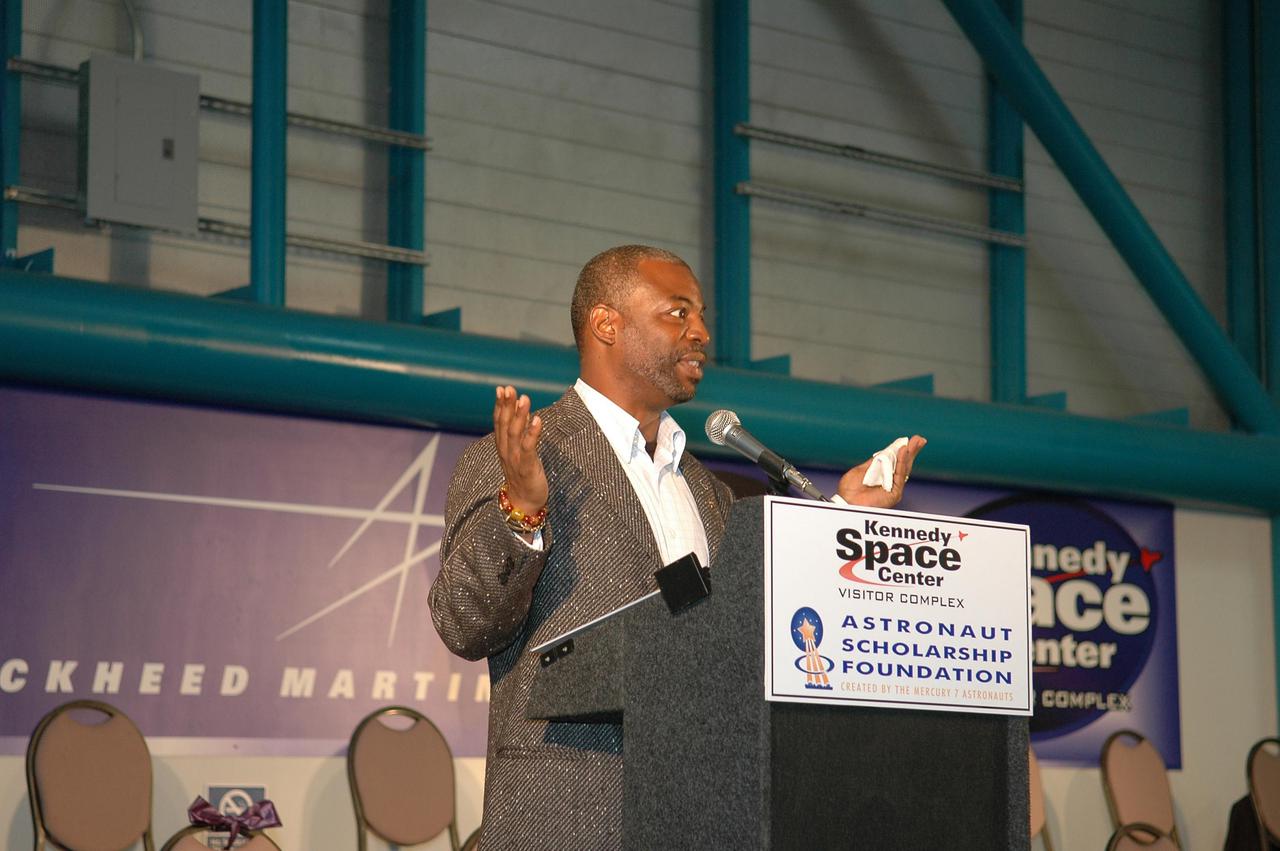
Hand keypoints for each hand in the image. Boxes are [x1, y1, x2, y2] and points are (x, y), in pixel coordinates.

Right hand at [493, 386, 546, 512]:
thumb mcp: (518, 453)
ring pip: (515, 433)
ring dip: (519, 415)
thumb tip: (522, 416)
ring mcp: (515, 459)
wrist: (524, 503)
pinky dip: (532, 433)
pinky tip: (537, 420)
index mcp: (503, 447)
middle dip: (507, 405)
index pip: (499, 422)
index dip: (500, 405)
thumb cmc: (523, 476)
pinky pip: (528, 448)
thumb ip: (518, 436)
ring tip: (524, 399)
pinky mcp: (527, 467)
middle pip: (504, 424)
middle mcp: (506, 451)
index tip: (502, 389)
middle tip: (509, 388)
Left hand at [836, 435, 925, 508]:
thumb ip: (874, 463)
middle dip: (911, 451)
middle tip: (919, 439)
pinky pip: (899, 475)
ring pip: (904, 468)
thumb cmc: (849, 490)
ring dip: (910, 454)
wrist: (846, 502)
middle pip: (903, 464)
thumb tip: (883, 453)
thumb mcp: (861, 470)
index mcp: (881, 476)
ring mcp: (893, 488)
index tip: (906, 441)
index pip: (894, 462)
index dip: (900, 452)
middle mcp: (889, 482)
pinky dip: (902, 462)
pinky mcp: (894, 493)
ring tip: (916, 442)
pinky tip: (904, 451)